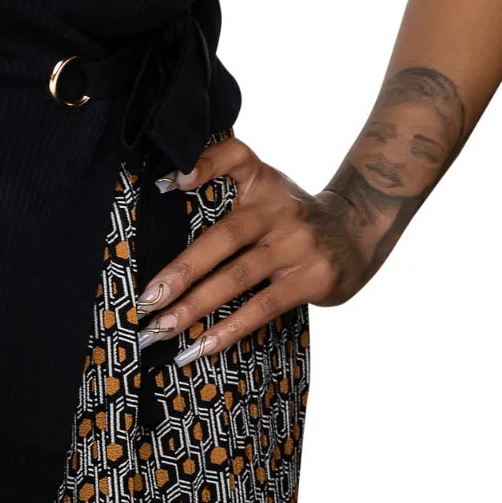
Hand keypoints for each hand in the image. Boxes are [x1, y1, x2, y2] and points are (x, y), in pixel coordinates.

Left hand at [140, 134, 376, 363]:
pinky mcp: (311, 278)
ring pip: (238, 277)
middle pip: (224, 236)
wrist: (357, 233)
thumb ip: (225, 187)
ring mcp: (297, 244)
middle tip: (146, 299)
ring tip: (161, 329)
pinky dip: (230, 329)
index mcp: (262, 181)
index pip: (234, 157)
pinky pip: (263, 307)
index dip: (203, 164)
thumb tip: (165, 197)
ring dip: (195, 307)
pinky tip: (202, 345)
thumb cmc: (291, 216)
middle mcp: (278, 209)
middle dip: (181, 270)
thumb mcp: (266, 188)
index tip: (166, 182)